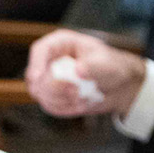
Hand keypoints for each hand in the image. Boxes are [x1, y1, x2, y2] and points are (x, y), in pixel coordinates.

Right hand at [24, 27, 144, 117]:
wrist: (118, 86)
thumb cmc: (112, 67)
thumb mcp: (107, 65)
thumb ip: (94, 67)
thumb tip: (78, 70)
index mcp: (62, 44)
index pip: (40, 50)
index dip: (36, 63)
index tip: (37, 78)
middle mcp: (51, 60)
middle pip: (37, 76)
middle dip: (55, 88)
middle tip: (77, 92)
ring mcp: (48, 79)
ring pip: (41, 94)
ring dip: (63, 101)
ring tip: (85, 99)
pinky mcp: (52, 96)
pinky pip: (50, 106)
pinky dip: (66, 109)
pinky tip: (82, 104)